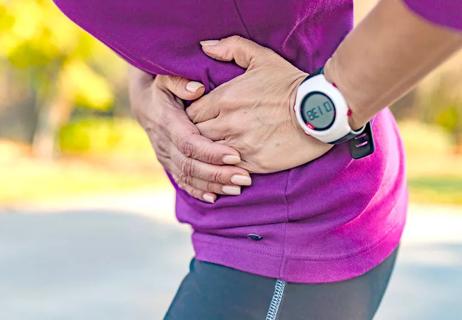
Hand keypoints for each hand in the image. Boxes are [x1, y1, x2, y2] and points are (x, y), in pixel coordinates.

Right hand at [128, 67, 251, 202]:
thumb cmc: (163, 88)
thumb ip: (180, 81)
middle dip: (218, 174)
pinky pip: (183, 182)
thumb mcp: (167, 77)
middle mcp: (165, 144)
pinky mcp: (170, 165)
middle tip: (244, 177)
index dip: (211, 152)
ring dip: (213, 185)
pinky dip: (198, 192)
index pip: (190, 143)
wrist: (145, 104)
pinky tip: (215, 198)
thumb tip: (197, 89)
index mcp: (168, 123)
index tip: (235, 155)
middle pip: (191, 165)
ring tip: (238, 188)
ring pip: (189, 177)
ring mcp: (166, 157)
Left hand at [186, 36, 332, 172]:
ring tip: (213, 151)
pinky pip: (227, 170)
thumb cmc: (290, 84)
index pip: (191, 113)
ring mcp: (240, 144)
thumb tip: (205, 47)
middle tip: (202, 136)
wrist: (321, 111)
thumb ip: (231, 48)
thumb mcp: (262, 58)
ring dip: (209, 152)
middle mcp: (228, 123)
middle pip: (196, 135)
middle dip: (196, 135)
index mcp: (225, 98)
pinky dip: (224, 167)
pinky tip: (228, 163)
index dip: (192, 117)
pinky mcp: (254, 163)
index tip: (200, 118)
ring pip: (209, 154)